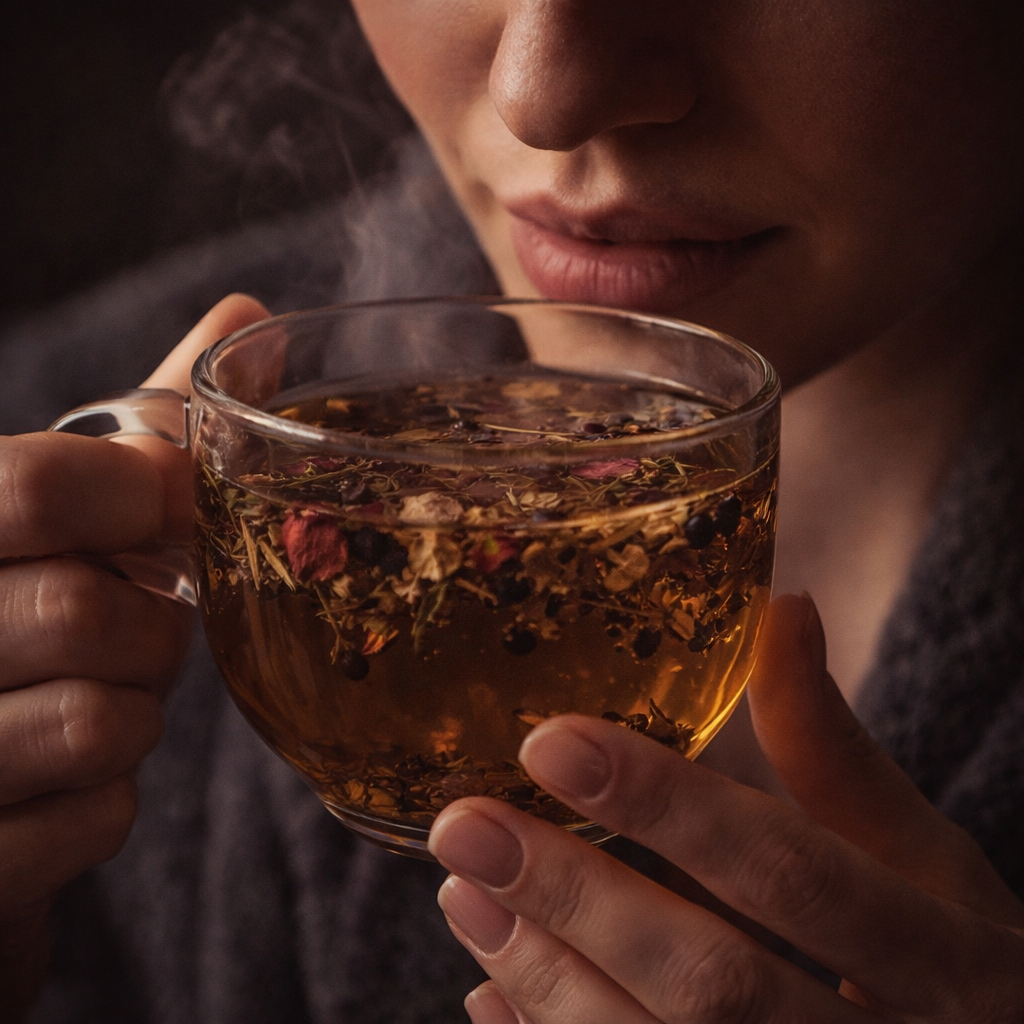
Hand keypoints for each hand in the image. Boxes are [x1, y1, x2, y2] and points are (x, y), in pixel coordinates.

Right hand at [0, 295, 269, 1018]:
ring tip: (93, 704)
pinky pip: (93, 821)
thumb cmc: (18, 637)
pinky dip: (111, 802)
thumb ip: (141, 424)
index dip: (146, 501)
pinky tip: (63, 789)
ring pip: (99, 724)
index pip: (40, 487)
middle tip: (135, 632)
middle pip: (83, 612)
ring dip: (135, 716)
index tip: (177, 513)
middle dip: (151, 631)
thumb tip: (249, 313)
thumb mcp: (59, 516)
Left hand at [428, 594, 1023, 1022]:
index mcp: (950, 962)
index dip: (669, 805)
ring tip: (464, 894)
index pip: (791, 872)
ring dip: (546, 978)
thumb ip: (837, 751)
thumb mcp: (925, 859)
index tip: (550, 741)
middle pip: (712, 983)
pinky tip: (493, 991)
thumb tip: (780, 609)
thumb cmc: (956, 961)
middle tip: (467, 825)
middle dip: (576, 902)